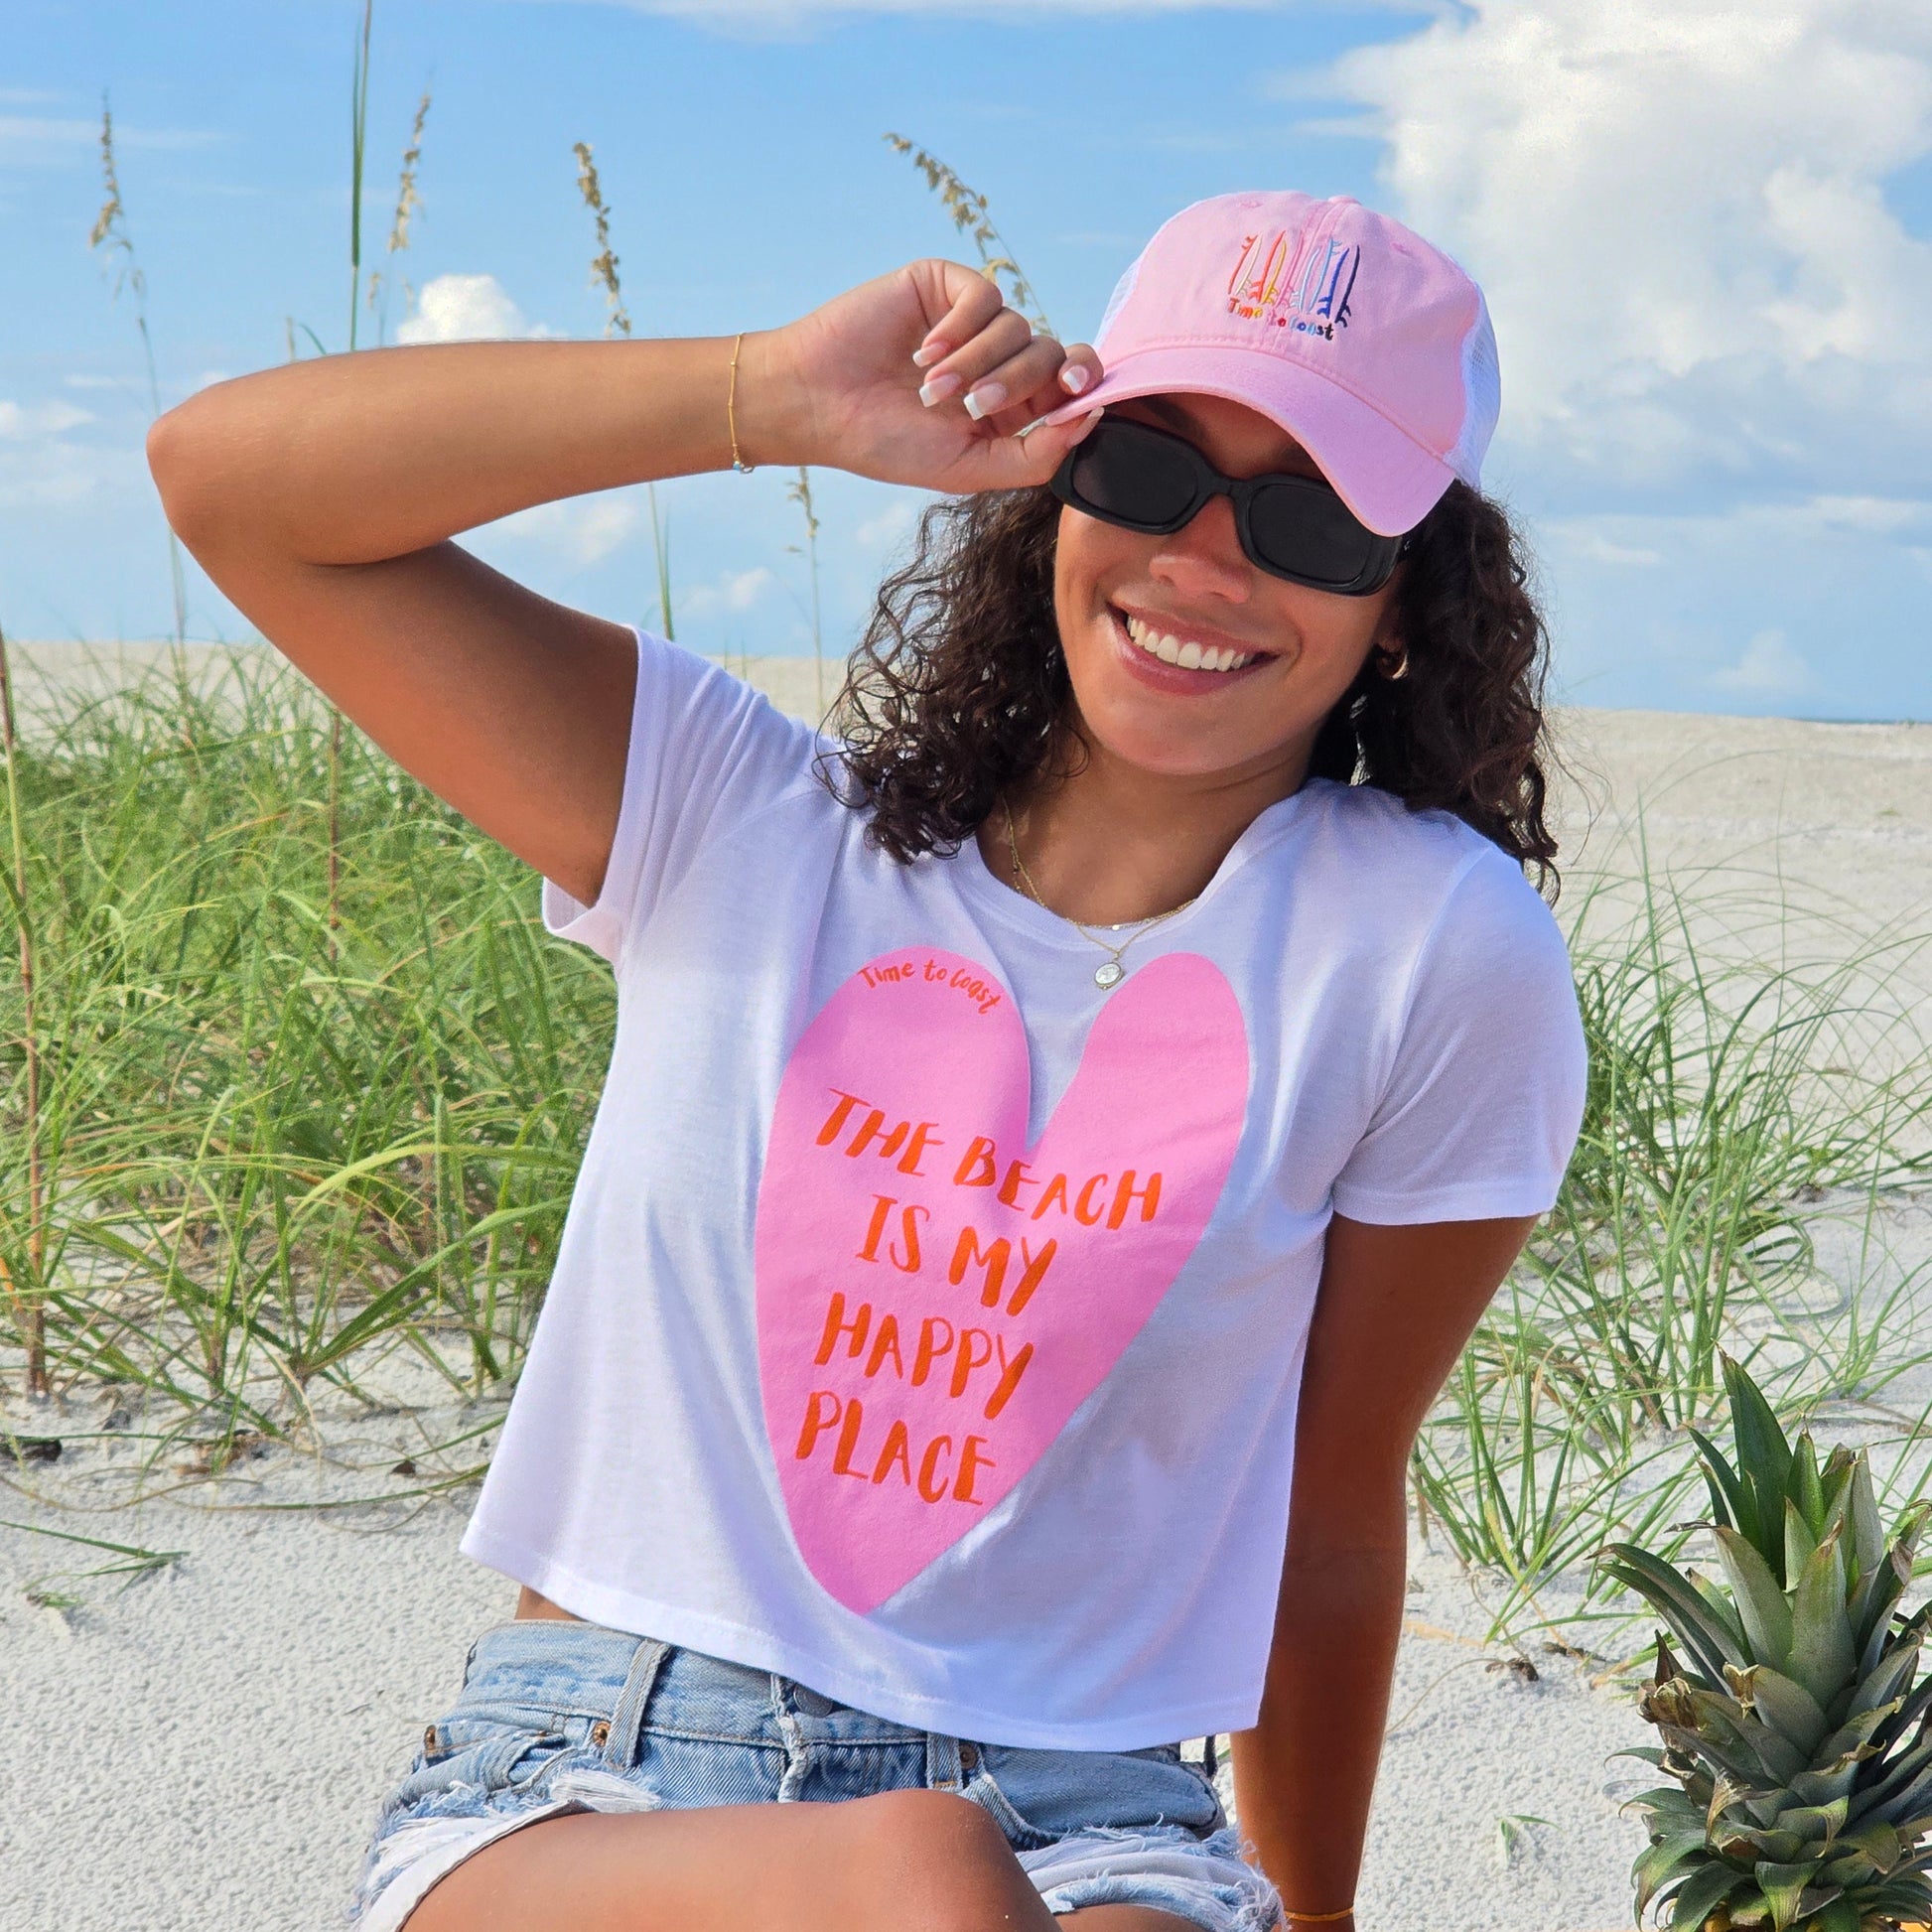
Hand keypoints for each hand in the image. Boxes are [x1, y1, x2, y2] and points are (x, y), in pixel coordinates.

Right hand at [747, 258, 1102, 492]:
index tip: (1076, 394)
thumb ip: (1036, 455)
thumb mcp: (971, 468)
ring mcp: (971, 320)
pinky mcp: (943, 286)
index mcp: (1010, 406)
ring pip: (1018, 327)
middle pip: (1051, 354)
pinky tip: (925, 354)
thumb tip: (1094, 416)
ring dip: (976, 363)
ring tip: (930, 389)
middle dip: (1017, 383)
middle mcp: (996, 360)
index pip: (1071, 383)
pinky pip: (985, 295)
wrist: (819, 406)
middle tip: (970, 407)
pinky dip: (961, 328)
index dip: (1083, 383)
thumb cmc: (888, 444)